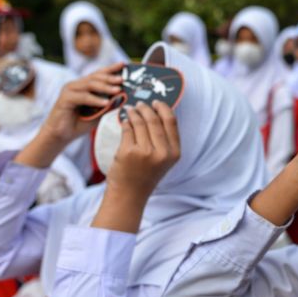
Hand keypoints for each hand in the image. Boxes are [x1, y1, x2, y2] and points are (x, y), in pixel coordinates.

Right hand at [15, 63, 122, 168]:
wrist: (60, 135)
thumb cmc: (79, 124)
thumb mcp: (98, 113)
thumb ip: (108, 106)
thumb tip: (124, 99)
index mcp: (84, 86)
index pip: (98, 74)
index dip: (111, 69)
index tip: (123, 64)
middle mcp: (76, 85)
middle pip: (95, 77)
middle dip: (110, 77)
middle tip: (122, 79)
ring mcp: (69, 90)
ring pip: (90, 85)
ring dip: (105, 87)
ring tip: (118, 90)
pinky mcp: (65, 99)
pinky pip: (83, 97)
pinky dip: (95, 100)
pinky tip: (106, 103)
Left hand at [92, 101, 180, 232]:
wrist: (129, 194)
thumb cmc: (145, 175)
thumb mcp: (163, 159)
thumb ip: (164, 139)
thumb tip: (157, 111)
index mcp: (174, 153)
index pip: (171, 121)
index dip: (163, 108)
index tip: (156, 102)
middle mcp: (162, 152)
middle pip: (154, 119)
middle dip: (145, 108)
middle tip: (139, 104)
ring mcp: (145, 152)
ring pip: (140, 122)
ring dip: (134, 113)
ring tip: (130, 109)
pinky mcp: (128, 152)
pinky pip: (127, 129)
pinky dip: (125, 122)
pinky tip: (124, 121)